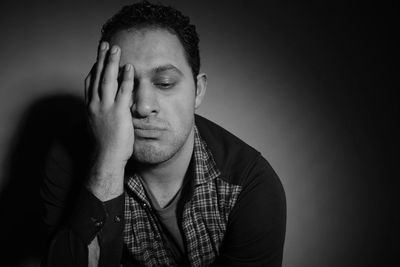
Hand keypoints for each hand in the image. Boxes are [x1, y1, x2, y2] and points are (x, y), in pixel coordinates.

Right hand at [84, 42, 133, 199]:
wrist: (106, 158)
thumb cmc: (105, 147)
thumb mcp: (99, 127)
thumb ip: (102, 116)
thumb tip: (107, 112)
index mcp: (91, 108)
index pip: (90, 83)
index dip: (94, 69)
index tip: (98, 59)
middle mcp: (96, 104)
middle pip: (97, 76)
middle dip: (101, 59)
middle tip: (105, 45)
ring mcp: (106, 107)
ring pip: (107, 80)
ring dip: (112, 62)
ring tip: (115, 49)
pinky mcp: (119, 112)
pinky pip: (123, 91)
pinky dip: (126, 79)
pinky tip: (129, 68)